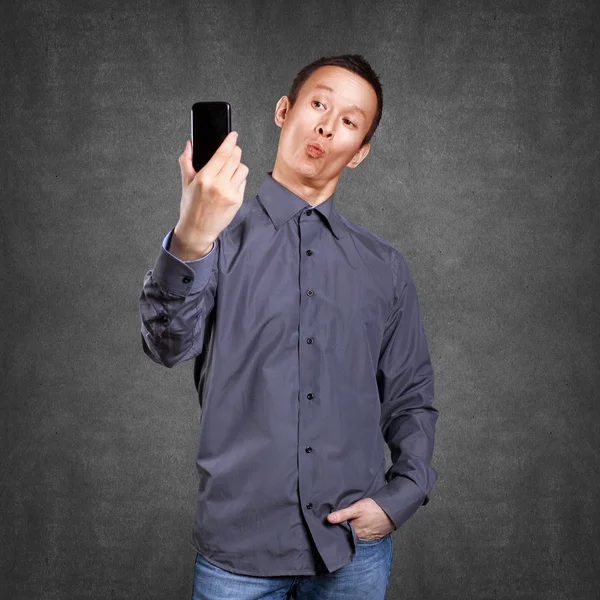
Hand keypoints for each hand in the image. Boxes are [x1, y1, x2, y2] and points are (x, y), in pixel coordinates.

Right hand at [173, 131, 248, 258]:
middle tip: (232, 150)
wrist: (198, 230)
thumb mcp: (186, 182)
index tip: (233, 135)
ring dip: (238, 166)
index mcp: (204, 178)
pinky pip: (243, 182)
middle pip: (235, 158)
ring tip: (230, 170)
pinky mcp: (237, 201)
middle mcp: (219, 185)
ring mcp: (230, 193)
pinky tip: (230, 184)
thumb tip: (189, 145)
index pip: (222, 154)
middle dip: (235, 151)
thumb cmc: (191, 207)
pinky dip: (239, 179)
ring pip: (242, 169)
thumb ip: (187, 161)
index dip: (230, 142)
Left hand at [327, 498, 395, 539]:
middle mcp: (362, 537)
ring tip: (352, 522)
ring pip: (359, 535)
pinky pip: (367, 534)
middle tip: (342, 522)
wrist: (392, 510)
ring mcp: (370, 537)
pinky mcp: (377, 535)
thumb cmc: (375, 508)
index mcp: (356, 532)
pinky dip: (363, 530)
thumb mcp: (356, 508)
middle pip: (351, 534)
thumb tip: (328, 519)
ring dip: (355, 530)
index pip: (343, 534)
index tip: (332, 525)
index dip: (338, 529)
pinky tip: (362, 524)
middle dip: (346, 529)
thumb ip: (342, 514)